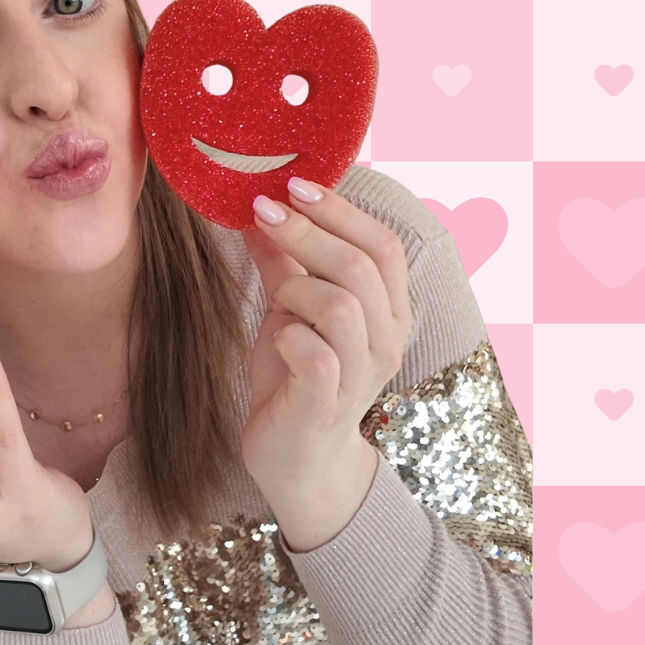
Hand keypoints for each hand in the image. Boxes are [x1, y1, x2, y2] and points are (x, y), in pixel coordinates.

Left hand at [239, 176, 413, 500]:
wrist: (298, 460)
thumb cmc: (297, 377)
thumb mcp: (289, 308)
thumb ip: (283, 262)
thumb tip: (258, 206)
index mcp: (387, 309)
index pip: (383, 245)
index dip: (341, 210)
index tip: (294, 185)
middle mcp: (385, 340)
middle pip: (362, 266)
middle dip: (308, 230)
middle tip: (263, 209)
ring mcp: (359, 375)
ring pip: (342, 306)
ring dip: (298, 287)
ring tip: (277, 298)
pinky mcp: (326, 405)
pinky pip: (316, 356)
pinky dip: (290, 336)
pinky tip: (278, 337)